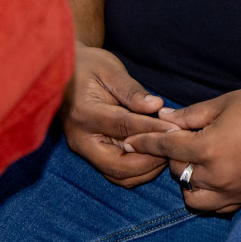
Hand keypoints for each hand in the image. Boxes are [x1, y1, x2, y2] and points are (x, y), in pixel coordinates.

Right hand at [61, 46, 178, 187]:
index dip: (152, 129)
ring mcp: (84, 150)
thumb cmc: (88, 66)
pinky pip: (116, 172)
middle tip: (173, 145)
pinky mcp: (91, 155)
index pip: (123, 126)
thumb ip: (132, 90)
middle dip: (150, 160)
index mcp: (84, 113)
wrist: (64, 73)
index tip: (176, 129)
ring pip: (119, 175)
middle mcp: (81, 139)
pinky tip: (154, 153)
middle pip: (120, 165)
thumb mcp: (109, 69)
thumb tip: (156, 106)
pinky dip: (138, 169)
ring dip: (146, 168)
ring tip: (166, 149)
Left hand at [124, 86, 240, 213]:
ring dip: (189, 180)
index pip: (166, 148)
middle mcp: (218, 175)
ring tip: (198, 160)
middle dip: (174, 156)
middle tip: (183, 138)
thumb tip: (165, 117)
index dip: (145, 141)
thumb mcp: (225, 102)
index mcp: (209, 148)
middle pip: (178, 173)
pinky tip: (215, 173)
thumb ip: (191, 114)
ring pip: (195, 198)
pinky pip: (217, 205)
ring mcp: (233, 190)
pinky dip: (209, 193)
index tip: (131, 140)